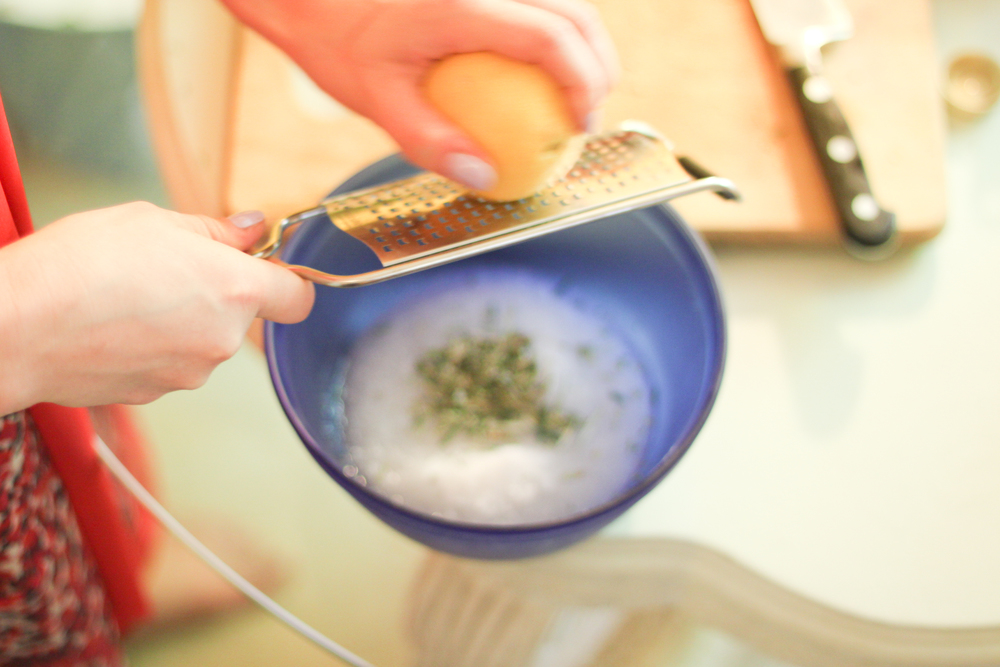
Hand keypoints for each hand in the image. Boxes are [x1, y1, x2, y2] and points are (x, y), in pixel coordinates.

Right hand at [0, 203, 314, 412]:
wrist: (17, 326)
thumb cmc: (81, 265)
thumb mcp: (154, 222)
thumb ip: (216, 231)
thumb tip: (253, 231)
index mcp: (234, 290)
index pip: (298, 299)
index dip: (286, 281)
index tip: (264, 267)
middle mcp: (221, 340)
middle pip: (243, 317)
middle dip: (218, 294)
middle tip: (170, 268)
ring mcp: (189, 373)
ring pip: (203, 341)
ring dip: (182, 321)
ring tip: (129, 296)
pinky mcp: (155, 394)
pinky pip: (169, 362)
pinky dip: (152, 346)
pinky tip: (113, 325)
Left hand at [222, 0, 618, 190]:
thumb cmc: (334, 38)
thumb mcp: (376, 100)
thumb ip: (431, 141)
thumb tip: (482, 178)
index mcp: (463, 6)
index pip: (551, 38)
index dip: (583, 83)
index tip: (582, 126)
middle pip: (576, 11)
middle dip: (600, 65)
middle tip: (587, 116)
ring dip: (584, 44)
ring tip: (575, 93)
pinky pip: (536, 2)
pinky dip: (554, 31)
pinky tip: (542, 67)